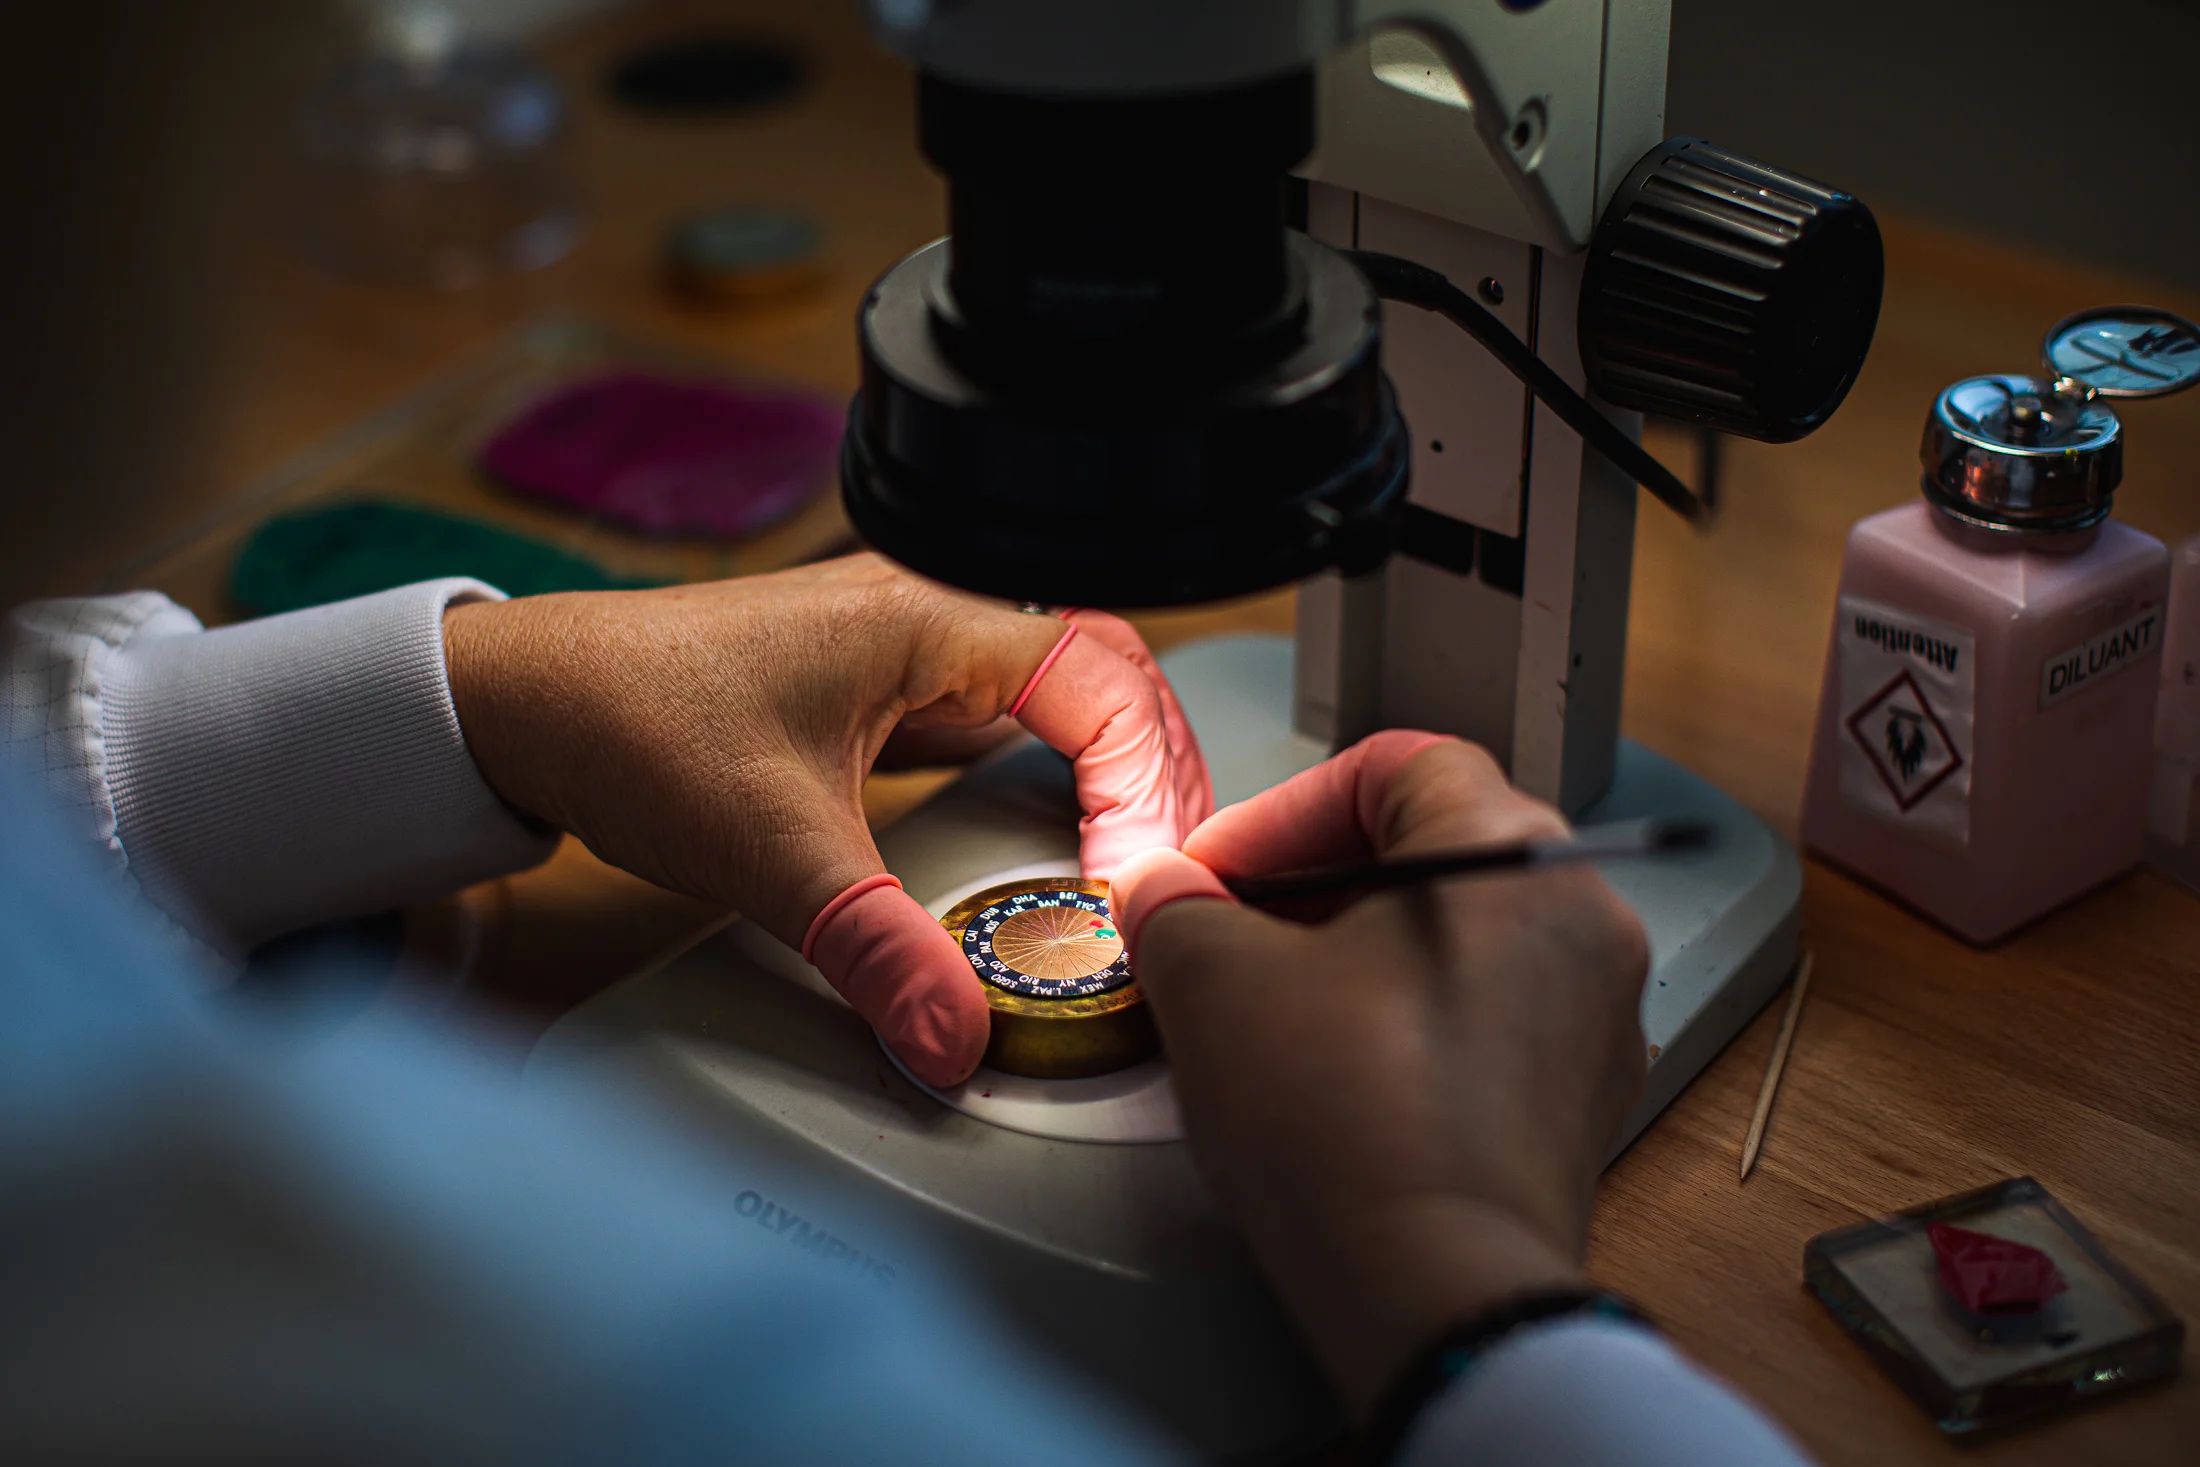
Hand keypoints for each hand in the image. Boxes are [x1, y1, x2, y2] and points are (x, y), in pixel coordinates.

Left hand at [442, 554, 1209, 1084]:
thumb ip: (874, 949)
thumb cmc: (629, 725)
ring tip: (1140, 859)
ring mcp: (907, 650)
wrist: (524, 705)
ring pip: (1062, 689)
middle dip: (1157, 770)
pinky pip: (1006, 718)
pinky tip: (1056, 838)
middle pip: (1106, 672)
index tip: (1138, 881)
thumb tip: (957, 1041)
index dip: (1143, 783)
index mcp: (925, 618)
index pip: (1100, 679)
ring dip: (1114, 766)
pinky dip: (1054, 774)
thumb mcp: (767, 851)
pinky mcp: (883, 691)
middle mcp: (930, 616)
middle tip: (1173, 875)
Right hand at [1110, 732, 1648, 1410]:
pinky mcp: (1584, 1101)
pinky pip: (1489, 1020)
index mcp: (1511, 853)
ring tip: (1269, 1010)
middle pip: (1431, 852)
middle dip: (1313, 887)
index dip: (1284, 809)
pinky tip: (1334, 1076)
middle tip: (1229, 934)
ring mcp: (1596, 1014)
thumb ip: (1177, 909)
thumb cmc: (1348, 1127)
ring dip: (1359, 956)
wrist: (1432, 1292)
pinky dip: (1410, 1024)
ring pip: (1461, 940)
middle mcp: (1582, 917)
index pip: (1396, 766)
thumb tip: (1160, 891)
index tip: (1216, 869)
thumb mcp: (1215, 986)